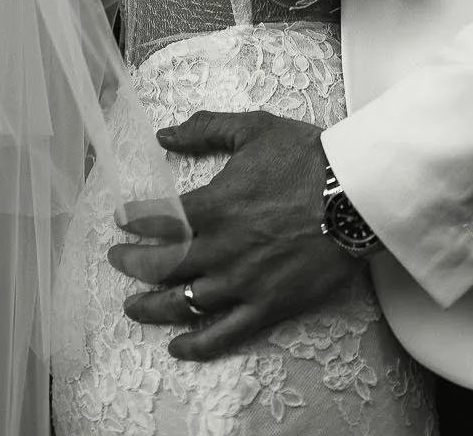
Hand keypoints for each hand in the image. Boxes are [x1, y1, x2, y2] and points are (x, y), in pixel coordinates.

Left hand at [109, 111, 352, 359]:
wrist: (356, 193)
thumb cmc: (307, 156)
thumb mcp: (254, 127)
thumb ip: (206, 128)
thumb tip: (163, 135)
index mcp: (217, 204)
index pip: (160, 218)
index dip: (134, 219)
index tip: (119, 219)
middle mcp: (223, 247)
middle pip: (163, 264)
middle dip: (132, 263)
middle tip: (116, 260)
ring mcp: (244, 281)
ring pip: (185, 303)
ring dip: (152, 306)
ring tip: (133, 306)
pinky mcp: (268, 304)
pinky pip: (225, 332)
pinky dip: (197, 343)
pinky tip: (177, 345)